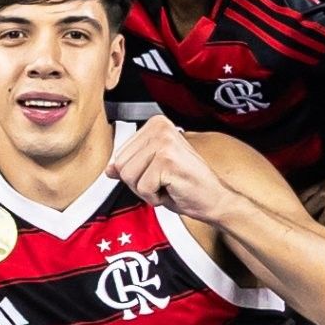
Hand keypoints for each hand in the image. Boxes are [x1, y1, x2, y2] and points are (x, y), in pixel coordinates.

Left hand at [111, 111, 238, 228]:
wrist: (215, 200)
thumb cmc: (188, 186)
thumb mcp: (154, 171)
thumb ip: (131, 165)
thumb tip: (109, 168)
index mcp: (155, 125)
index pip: (119, 154)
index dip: (135, 173)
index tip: (157, 174)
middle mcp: (159, 128)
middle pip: (120, 164)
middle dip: (138, 183)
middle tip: (163, 182)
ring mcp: (164, 142)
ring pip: (128, 176)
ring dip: (146, 190)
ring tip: (167, 184)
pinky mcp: (167, 160)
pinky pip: (142, 188)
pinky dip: (154, 197)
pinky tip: (172, 189)